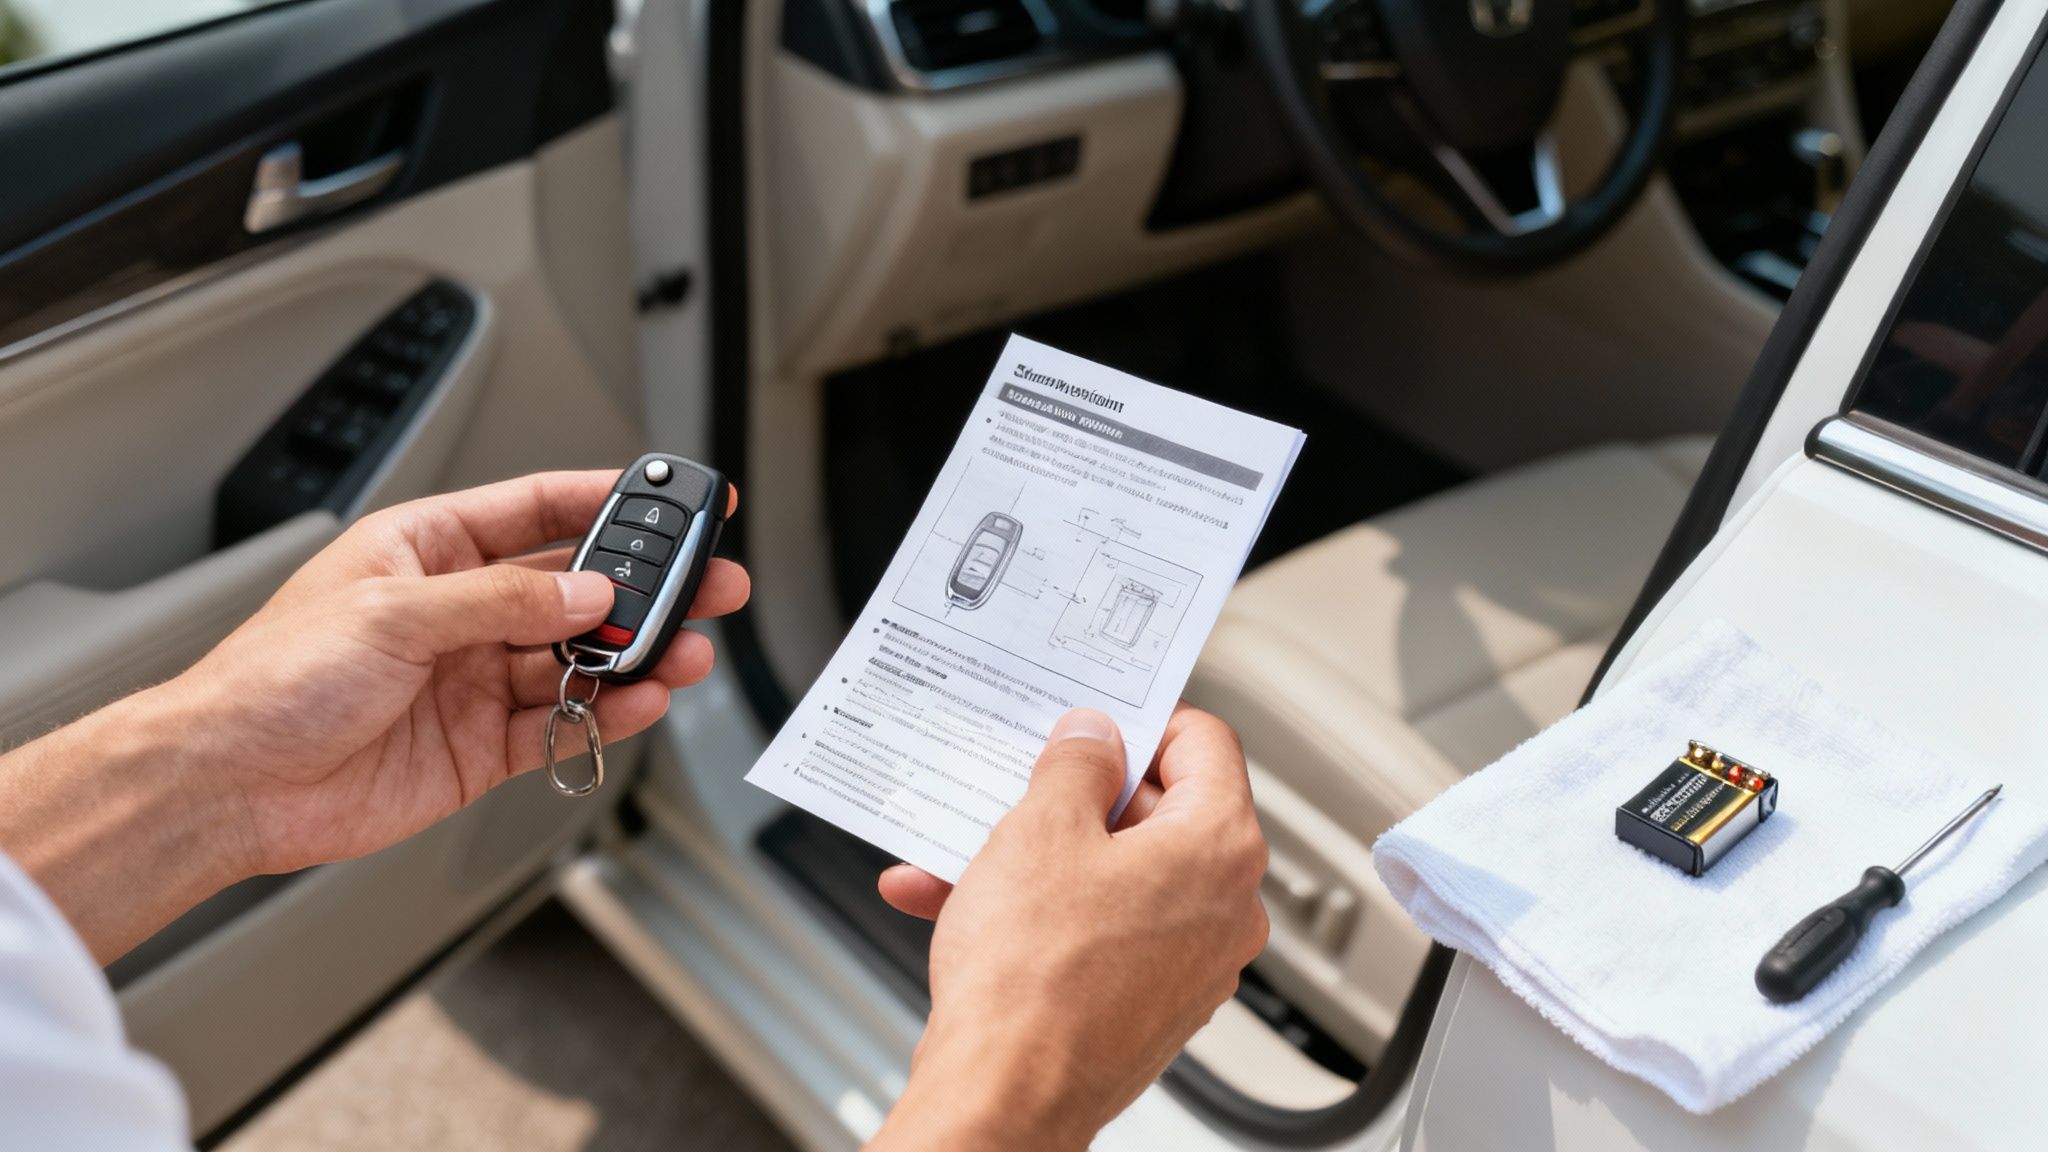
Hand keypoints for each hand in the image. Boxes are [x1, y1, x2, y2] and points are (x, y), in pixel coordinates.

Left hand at [0, 471, 747, 959]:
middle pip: (574, 590)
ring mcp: (471, 679)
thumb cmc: (272, 681)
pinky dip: (604, 713)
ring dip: (633, 657)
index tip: (671, 496)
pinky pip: (560, 721)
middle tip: (708, 585)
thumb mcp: (394, 613)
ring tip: (682, 654)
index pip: (536, 510)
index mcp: (426, 551)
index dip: (608, 500)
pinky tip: (636, 702)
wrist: (231, 784)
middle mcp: (456, 612)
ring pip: (578, 659)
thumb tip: (587, 596)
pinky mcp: (478, 744)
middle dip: (644, 588)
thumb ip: (503, 602)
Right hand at [868, 706, 1268, 1151]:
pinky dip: (1040, 911)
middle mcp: (1226, 908)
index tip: (1096, 719)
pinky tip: (956, 901)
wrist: (1004, 1097)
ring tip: (965, 847)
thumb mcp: (1040, 831)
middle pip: (1160, 811)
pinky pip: (1100, 929)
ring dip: (1040, 855)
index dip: (1142, 719)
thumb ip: (1076, 765)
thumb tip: (1093, 738)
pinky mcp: (1150, 1002)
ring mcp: (1191, 962)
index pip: (1204, 743)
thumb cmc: (1033, 980)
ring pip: (1116, 875)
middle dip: (1079, 794)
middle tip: (1023, 780)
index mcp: (1220, 849)